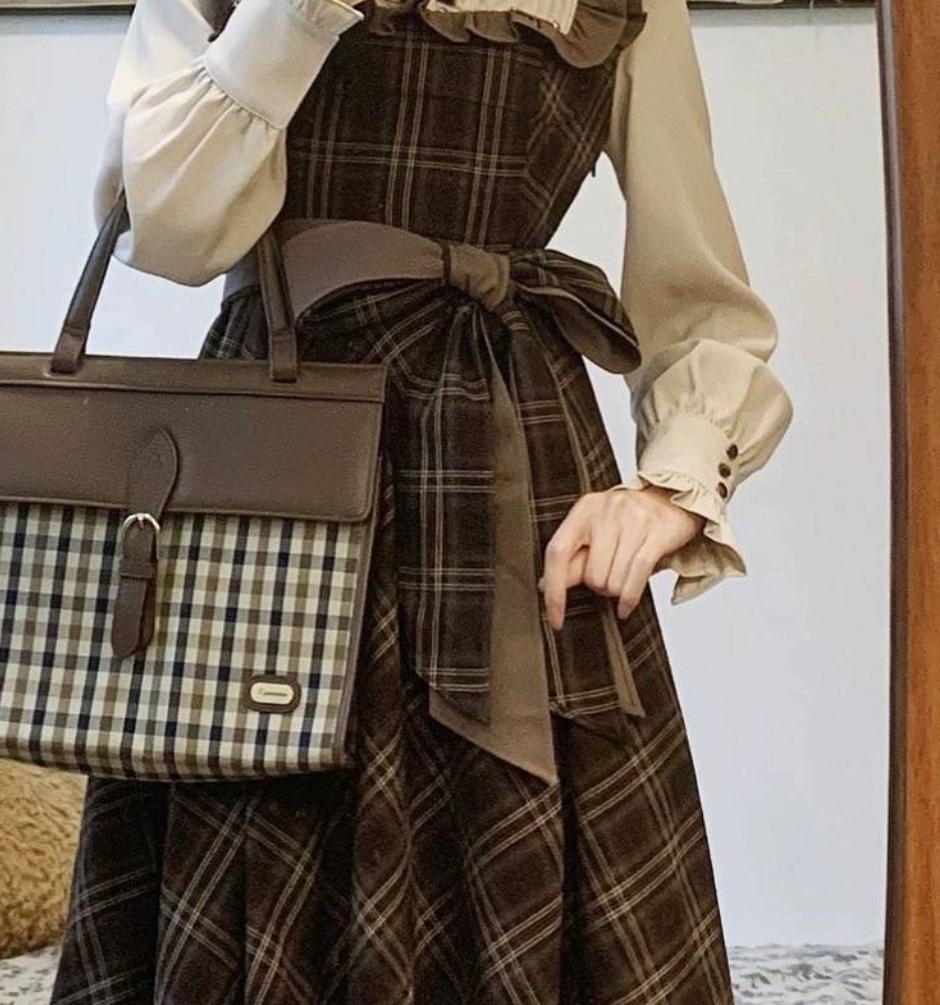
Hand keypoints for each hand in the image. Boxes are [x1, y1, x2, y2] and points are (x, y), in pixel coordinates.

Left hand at [538, 484, 705, 628]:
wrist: (671, 499)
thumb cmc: (629, 520)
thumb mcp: (596, 534)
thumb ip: (573, 560)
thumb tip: (544, 585)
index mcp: (584, 509)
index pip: (557, 552)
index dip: (553, 590)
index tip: (554, 618)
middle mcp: (607, 510)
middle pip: (591, 574)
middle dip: (599, 587)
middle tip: (609, 577)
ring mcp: (634, 519)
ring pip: (614, 580)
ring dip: (617, 590)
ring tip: (623, 578)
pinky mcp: (658, 532)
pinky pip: (637, 575)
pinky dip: (629, 598)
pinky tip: (625, 607)